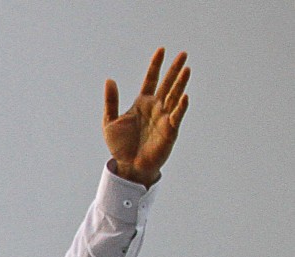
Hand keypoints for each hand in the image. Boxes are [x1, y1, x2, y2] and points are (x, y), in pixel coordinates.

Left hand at [103, 48, 189, 186]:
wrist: (128, 166)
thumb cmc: (120, 146)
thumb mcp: (110, 121)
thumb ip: (111, 101)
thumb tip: (110, 80)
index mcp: (142, 103)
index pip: (151, 80)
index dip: (156, 65)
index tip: (161, 50)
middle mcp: (155, 107)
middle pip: (167, 84)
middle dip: (174, 70)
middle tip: (183, 54)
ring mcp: (164, 118)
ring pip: (174, 97)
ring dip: (180, 83)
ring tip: (186, 69)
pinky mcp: (170, 130)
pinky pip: (176, 116)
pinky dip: (180, 107)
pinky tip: (184, 96)